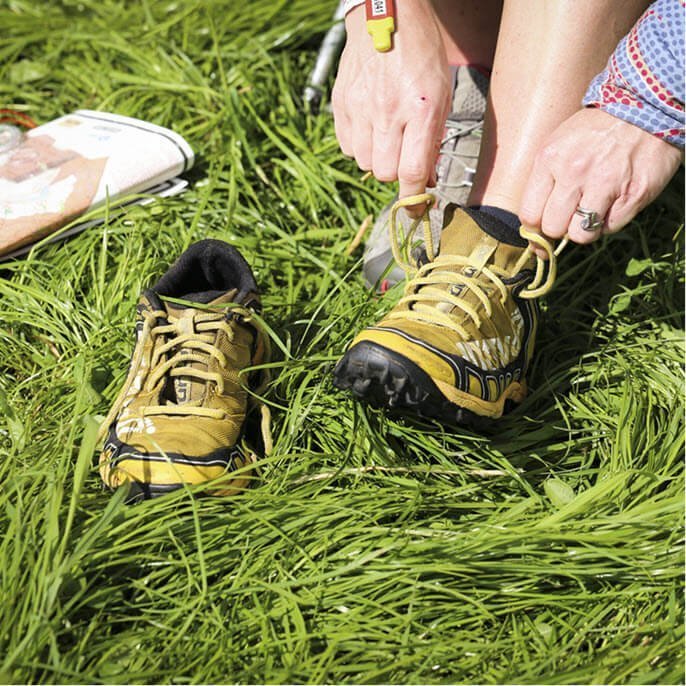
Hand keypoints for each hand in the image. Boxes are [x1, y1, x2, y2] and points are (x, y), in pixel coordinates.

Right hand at [332, 1, 450, 215]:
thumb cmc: (420, 52)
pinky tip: (369, 128)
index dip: (414, 197)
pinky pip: (347, 146)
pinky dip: (358, 146)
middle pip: (384, 173)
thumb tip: (426, 179)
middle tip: (402, 158)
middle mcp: (388, 111)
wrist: (386, 14)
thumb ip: (433, 139)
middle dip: (395, 175)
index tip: (416, 208)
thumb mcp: (441, 94)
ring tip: (386, 137)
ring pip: (363, 162)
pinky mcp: (341, 103)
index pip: (413, 171)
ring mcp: (360, 107)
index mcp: (421, 108)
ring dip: (376, 160)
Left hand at [519, 108, 682, 246]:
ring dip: (585, 229)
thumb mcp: (558, 144)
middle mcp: (574, 172)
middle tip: (570, 215)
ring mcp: (606, 183)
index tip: (543, 227)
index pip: (530, 215)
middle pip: (554, 228)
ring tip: (591, 211)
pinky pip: (611, 227)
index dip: (535, 228)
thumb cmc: (595, 131)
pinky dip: (610, 222)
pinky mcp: (634, 194)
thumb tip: (534, 229)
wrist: (646, 106)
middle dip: (560, 228)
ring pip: (581, 235)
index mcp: (549, 159)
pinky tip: (613, 202)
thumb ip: (543, 182)